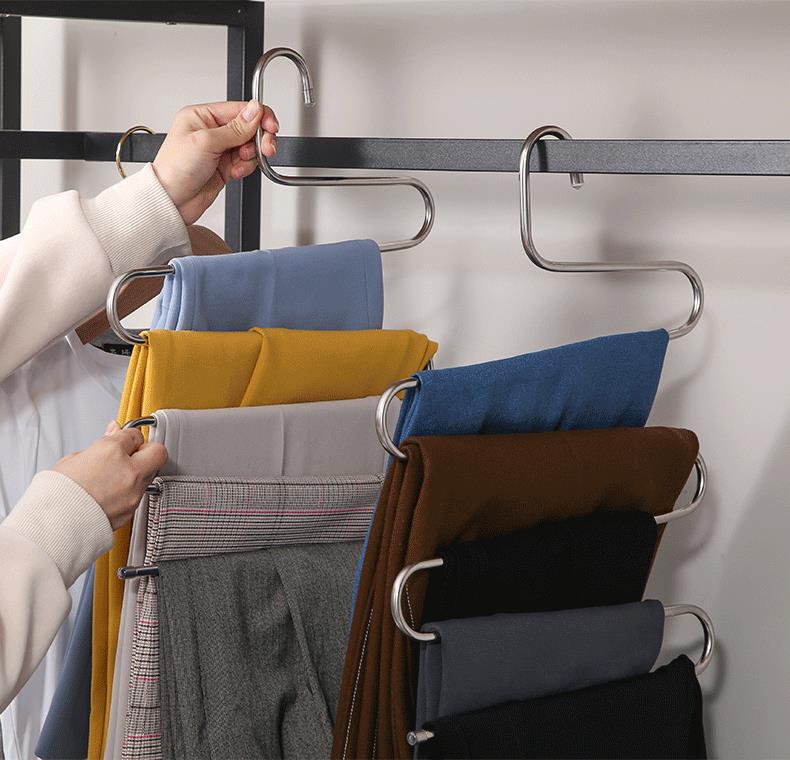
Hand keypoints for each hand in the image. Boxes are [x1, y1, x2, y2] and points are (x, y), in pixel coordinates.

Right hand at [52, 422, 167, 530]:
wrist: (52, 527)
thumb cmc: (56, 494)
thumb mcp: (72, 460)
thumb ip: (99, 446)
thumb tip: (112, 434)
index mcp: (112, 452)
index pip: (134, 435)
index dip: (128, 437)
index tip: (123, 440)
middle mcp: (129, 472)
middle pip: (157, 452)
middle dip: (148, 451)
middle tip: (134, 454)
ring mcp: (133, 493)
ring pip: (150, 475)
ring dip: (138, 473)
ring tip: (115, 477)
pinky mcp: (132, 511)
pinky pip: (139, 495)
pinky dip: (129, 492)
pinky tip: (111, 494)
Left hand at [152, 100, 278, 224]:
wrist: (171, 201)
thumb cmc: (175, 170)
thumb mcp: (206, 142)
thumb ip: (235, 127)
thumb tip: (255, 110)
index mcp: (202, 116)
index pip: (240, 109)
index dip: (259, 117)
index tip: (271, 127)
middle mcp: (212, 130)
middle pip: (249, 127)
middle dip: (259, 138)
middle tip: (266, 148)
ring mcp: (219, 149)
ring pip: (250, 146)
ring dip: (250, 156)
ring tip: (239, 163)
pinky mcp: (225, 166)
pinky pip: (246, 162)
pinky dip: (245, 168)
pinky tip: (234, 172)